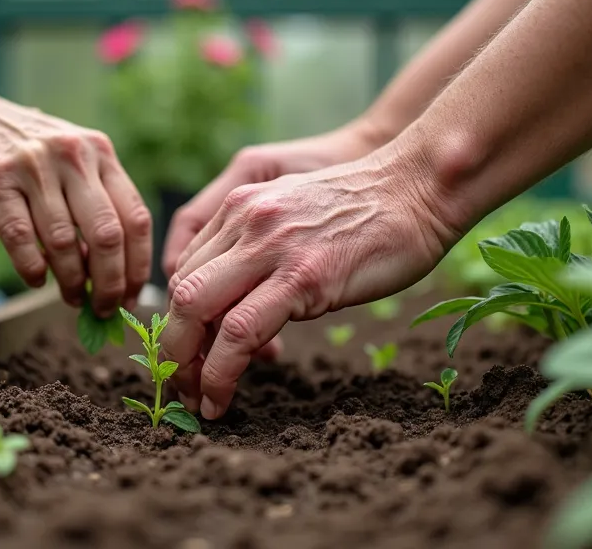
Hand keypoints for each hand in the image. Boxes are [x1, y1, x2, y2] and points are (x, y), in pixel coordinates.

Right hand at [0, 79, 152, 317]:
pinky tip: (37, 280)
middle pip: (106, 235)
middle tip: (103, 308)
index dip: (137, 266)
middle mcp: (72, 155)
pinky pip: (19, 236)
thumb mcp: (72, 162)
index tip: (131, 296)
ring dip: (70, 281)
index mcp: (100, 152)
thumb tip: (113, 275)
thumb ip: (95, 205)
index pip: (135, 218)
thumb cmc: (28, 153)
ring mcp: (33, 164)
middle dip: (109, 283)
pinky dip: (31, 267)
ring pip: (62, 241)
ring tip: (71, 298)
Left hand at [161, 149, 454, 419]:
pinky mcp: (301, 277)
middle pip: (179, 293)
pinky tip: (222, 398)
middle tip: (180, 387)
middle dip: (171, 349)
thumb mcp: (298, 216)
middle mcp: (244, 220)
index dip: (181, 321)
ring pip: (195, 311)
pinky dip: (220, 373)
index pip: (185, 270)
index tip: (191, 357)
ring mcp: (270, 247)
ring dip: (187, 368)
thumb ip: (263, 250)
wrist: (419, 188)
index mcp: (241, 206)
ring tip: (198, 402)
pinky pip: (239, 333)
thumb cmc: (371, 212)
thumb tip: (244, 309)